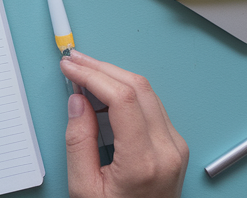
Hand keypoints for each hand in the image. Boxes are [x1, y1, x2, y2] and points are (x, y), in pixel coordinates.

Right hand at [59, 50, 187, 197]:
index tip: (70, 67)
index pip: (123, 99)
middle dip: (102, 68)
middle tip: (74, 61)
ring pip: (147, 92)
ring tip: (84, 73)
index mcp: (144, 161)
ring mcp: (175, 147)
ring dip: (114, 76)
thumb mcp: (83, 188)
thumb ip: (78, 141)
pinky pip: (151, 106)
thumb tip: (77, 100)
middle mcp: (167, 150)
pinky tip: (102, 92)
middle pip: (138, 88)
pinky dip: (125, 92)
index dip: (93, 74)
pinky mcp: (175, 146)